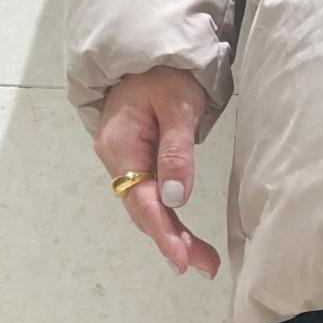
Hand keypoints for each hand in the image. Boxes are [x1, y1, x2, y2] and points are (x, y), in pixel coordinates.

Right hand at [94, 66, 220, 278]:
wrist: (148, 55)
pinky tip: (186, 239)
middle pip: (144, 210)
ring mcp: (125, 163)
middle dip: (173, 241)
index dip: (162, 231)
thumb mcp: (177, 105)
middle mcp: (117, 159)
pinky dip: (169, 220)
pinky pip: (151, 198)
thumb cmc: (164, 74)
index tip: (182, 260)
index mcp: (120, 145)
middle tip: (206, 267)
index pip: (141, 198)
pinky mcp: (137, 164)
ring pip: (148, 208)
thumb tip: (176, 198)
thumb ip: (177, 151)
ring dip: (174, 235)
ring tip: (204, 262)